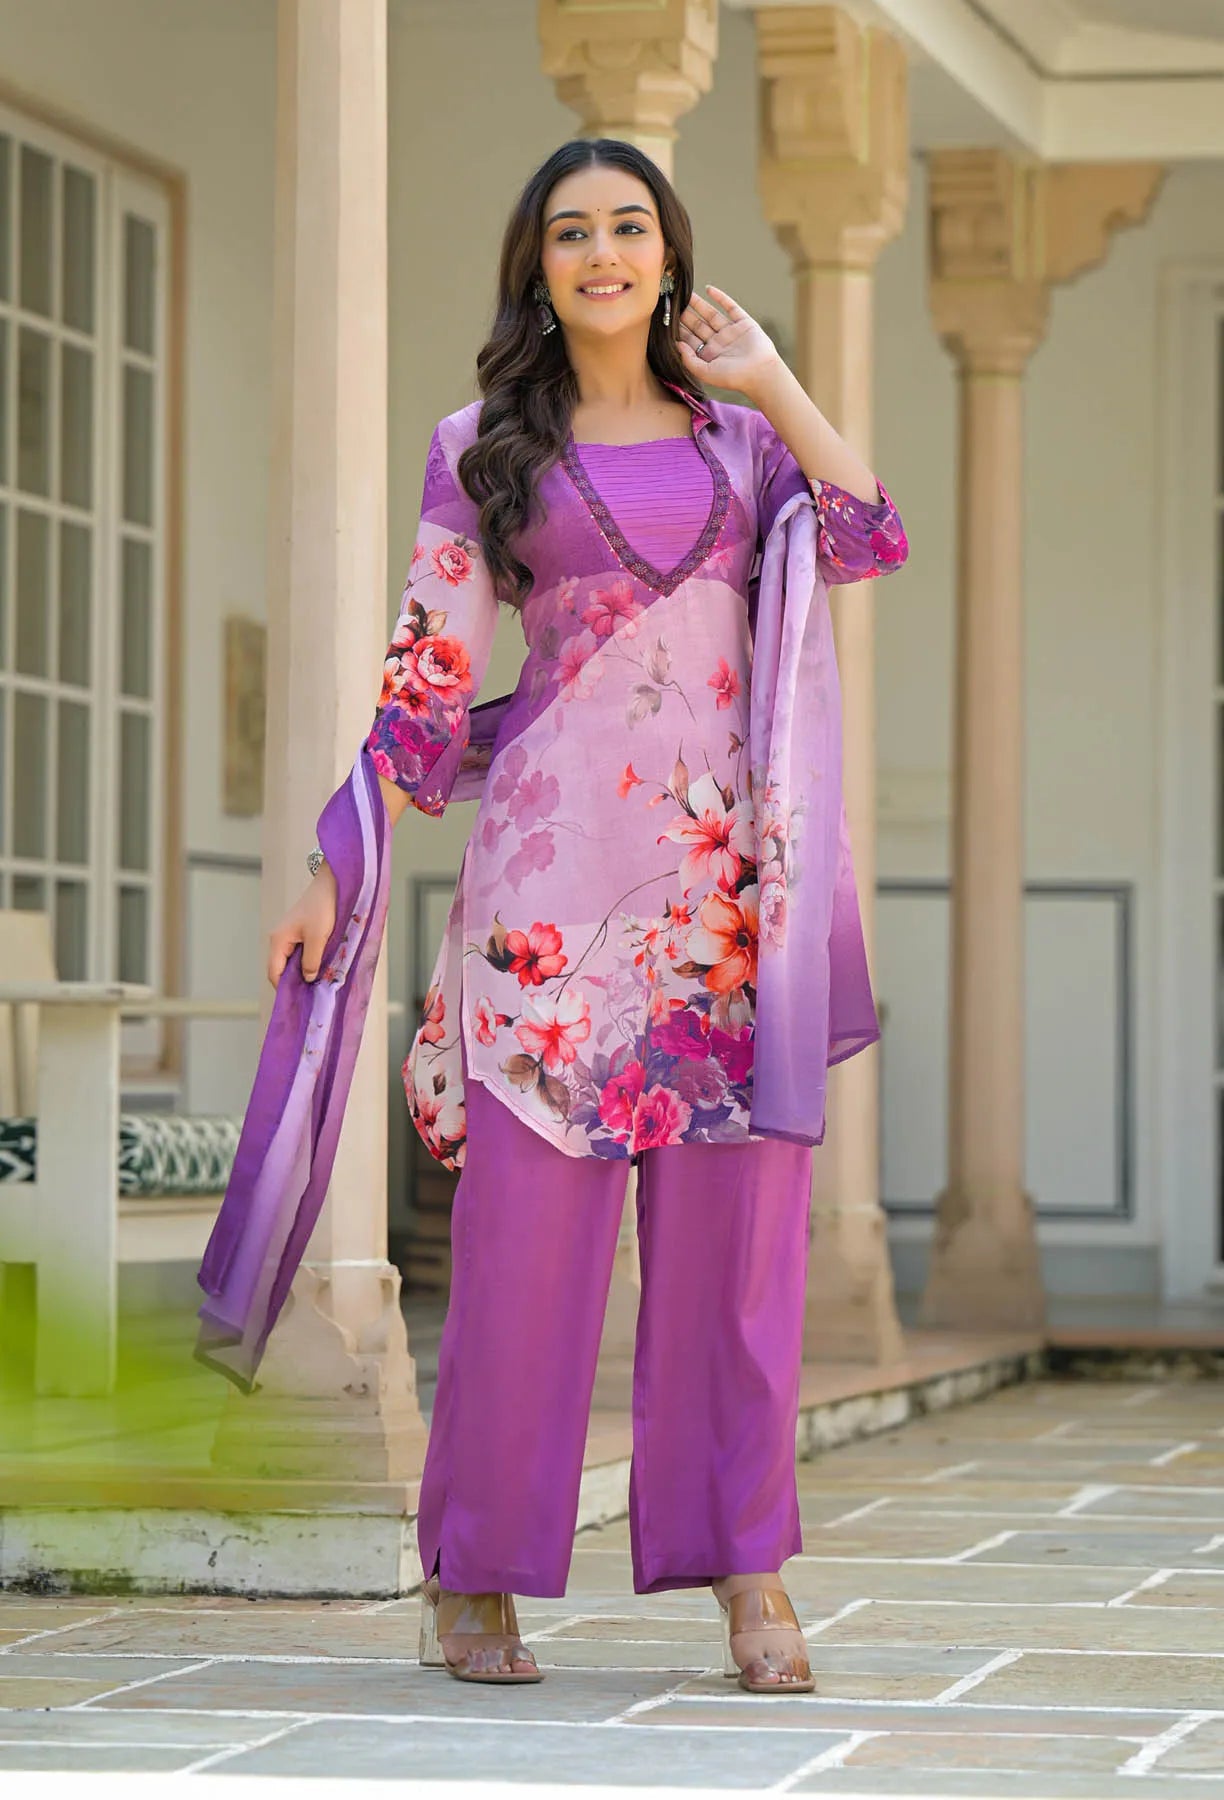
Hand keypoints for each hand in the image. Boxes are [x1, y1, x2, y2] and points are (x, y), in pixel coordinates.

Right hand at [267, 862, 336, 988]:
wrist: (332, 884)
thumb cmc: (323, 907)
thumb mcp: (319, 937)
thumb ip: (311, 961)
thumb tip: (306, 979)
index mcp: (278, 940)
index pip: (274, 973)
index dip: (285, 988)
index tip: (300, 1000)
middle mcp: (279, 939)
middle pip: (281, 969)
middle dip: (295, 982)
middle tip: (311, 994)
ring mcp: (289, 936)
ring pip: (292, 962)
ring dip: (303, 972)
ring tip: (317, 984)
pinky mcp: (300, 933)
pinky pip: (299, 954)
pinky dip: (308, 962)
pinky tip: (320, 968)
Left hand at [676, 285, 782, 399]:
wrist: (760, 372)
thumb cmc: (732, 377)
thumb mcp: (705, 372)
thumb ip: (689, 360)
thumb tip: (677, 344)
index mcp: (709, 355)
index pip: (691, 339)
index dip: (679, 329)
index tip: (666, 319)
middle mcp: (719, 342)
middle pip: (699, 325)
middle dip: (686, 314)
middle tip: (672, 302)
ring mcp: (731, 331)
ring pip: (711, 314)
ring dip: (699, 304)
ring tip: (686, 293)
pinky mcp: (744, 322)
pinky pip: (730, 307)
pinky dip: (720, 297)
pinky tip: (708, 289)